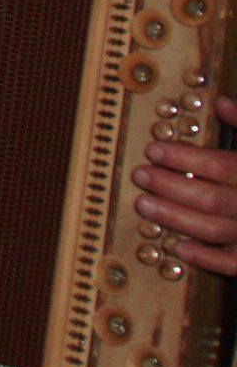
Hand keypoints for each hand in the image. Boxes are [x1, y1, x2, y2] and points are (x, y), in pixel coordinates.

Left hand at [133, 94, 236, 273]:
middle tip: (139, 175)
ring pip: (214, 230)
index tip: (153, 150)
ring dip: (176, 218)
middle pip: (210, 198)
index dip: (184, 157)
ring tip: (144, 204)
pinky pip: (232, 264)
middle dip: (170, 186)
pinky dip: (205, 258)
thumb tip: (221, 102)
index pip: (220, 165)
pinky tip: (178, 246)